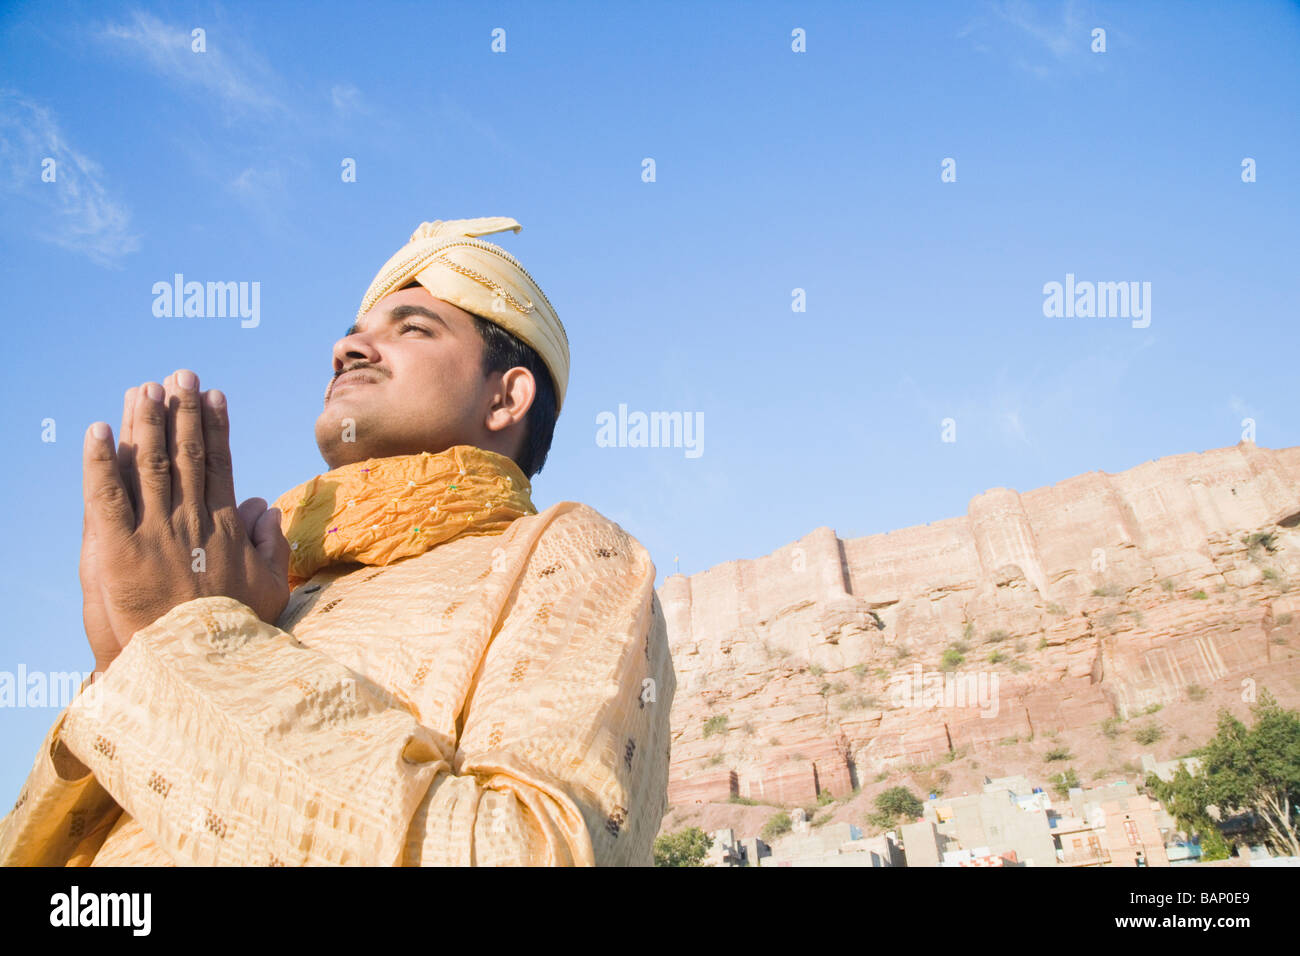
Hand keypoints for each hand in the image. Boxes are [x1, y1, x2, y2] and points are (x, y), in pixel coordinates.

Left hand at [82, 370, 290, 671]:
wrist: (196, 667)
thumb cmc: (236, 634)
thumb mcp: (269, 588)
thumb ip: (270, 544)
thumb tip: (266, 505)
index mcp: (224, 529)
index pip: (219, 466)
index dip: (215, 427)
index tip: (214, 396)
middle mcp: (190, 521)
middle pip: (185, 454)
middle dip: (181, 411)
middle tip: (179, 374)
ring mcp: (153, 532)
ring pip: (148, 465)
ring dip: (145, 422)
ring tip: (143, 387)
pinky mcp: (116, 549)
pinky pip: (104, 496)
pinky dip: (99, 462)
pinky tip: (98, 430)